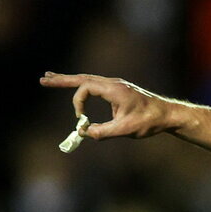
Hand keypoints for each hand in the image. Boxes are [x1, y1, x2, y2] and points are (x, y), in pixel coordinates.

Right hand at [39, 72, 173, 139]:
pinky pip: (95, 85)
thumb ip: (103, 132)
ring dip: (70, 80)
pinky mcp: (119, 91)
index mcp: (113, 88)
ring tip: (52, 78)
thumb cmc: (149, 120)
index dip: (78, 103)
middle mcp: (113, 83)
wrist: (168, 114)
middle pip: (82, 78)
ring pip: (88, 80)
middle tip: (43, 79)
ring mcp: (116, 86)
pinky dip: (82, 85)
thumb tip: (84, 133)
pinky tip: (77, 87)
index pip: (85, 88)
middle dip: (62, 80)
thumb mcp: (125, 129)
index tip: (82, 119)